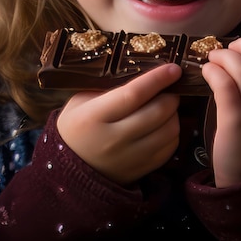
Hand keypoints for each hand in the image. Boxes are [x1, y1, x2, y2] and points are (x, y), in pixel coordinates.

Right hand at [56, 63, 181, 185]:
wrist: (67, 170)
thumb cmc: (76, 126)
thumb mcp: (82, 100)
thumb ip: (110, 87)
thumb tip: (146, 73)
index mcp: (94, 117)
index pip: (134, 94)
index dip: (158, 79)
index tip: (174, 69)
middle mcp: (113, 140)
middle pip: (157, 113)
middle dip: (170, 95)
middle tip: (170, 87)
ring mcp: (129, 158)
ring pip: (168, 131)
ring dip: (173, 114)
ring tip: (165, 106)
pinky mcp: (140, 170)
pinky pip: (169, 148)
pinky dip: (171, 133)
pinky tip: (163, 125)